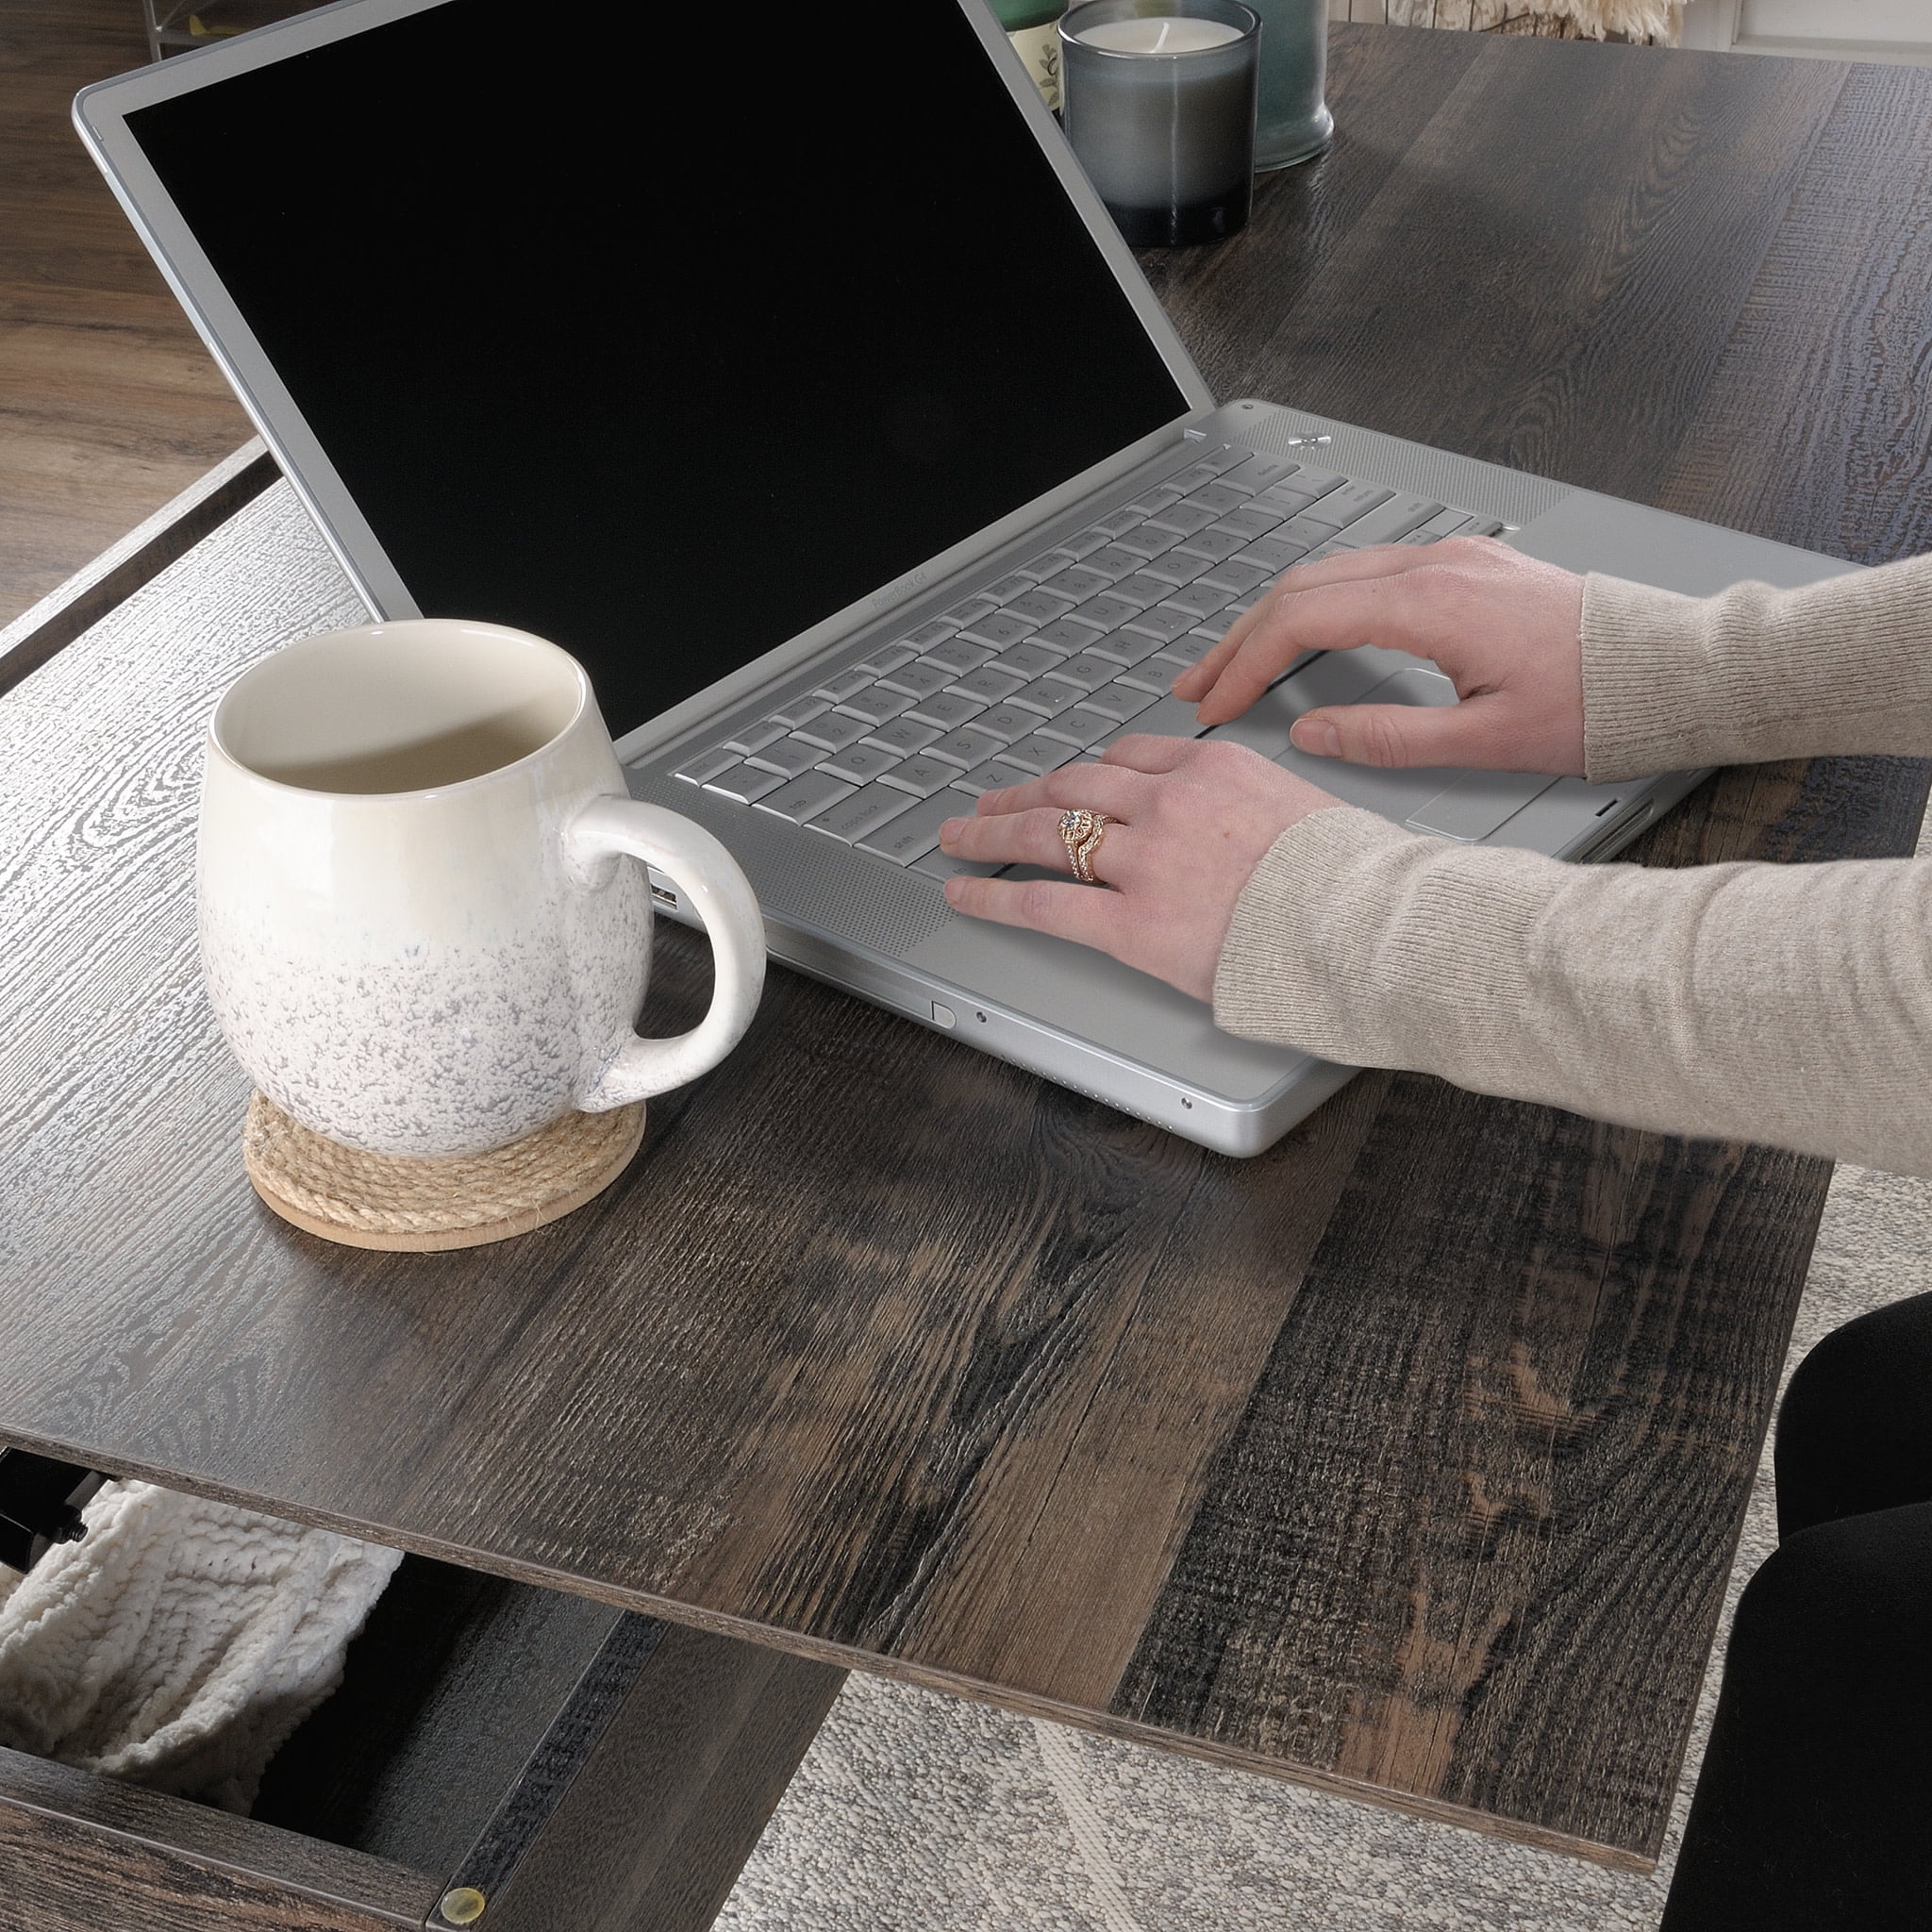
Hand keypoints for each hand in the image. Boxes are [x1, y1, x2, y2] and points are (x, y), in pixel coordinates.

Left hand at [936, 735, 1344, 1002]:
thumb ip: (1258, 811)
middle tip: (991, 801)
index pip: (1132, 756)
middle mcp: (1170, 803)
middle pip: (1074, 786)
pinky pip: (1041, 902)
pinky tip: (965, 892)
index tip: (1070, 783)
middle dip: (1025, 793)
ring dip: (992, 831)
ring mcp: (1145, 861)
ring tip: (959, 836)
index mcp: (1216, 769)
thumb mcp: (1309, 811)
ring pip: (1046, 833)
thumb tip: (1246, 833)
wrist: (1369, 927)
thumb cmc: (1356, 883)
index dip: (1090, 773)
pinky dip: (993, 894)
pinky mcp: (1130, 923)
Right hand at [1173, 537, 1587, 775]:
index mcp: (1432, 603)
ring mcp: (1452, 558)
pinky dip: (1319, 605)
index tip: (1215, 703)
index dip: (1245, 664)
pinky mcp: (1467, 567)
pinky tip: (1303, 634)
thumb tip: (1312, 734)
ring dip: (1275, 617)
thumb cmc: (1598, 702)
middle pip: (1304, 587)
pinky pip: (1368, 573)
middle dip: (1240, 638)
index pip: (1303, 620)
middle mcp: (1436, 565)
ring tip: (1236, 662)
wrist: (1672, 666)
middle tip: (1198, 684)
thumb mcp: (1485, 742)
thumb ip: (1386, 738)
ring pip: (1332, 573)